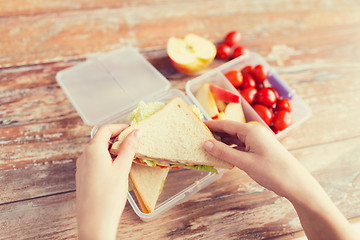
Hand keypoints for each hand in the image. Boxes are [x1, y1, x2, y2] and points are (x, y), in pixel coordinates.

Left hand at [76, 124, 141, 239]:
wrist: (94, 222)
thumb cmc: (108, 196)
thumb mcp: (122, 169)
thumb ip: (129, 148)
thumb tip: (137, 132)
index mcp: (93, 150)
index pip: (105, 129)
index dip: (120, 127)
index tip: (133, 130)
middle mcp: (84, 155)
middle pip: (101, 138)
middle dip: (117, 138)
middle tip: (134, 143)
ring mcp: (82, 166)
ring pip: (98, 150)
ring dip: (113, 149)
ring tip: (128, 156)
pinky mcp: (83, 176)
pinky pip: (95, 160)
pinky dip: (107, 158)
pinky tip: (117, 168)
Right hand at [202, 120, 309, 199]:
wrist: (296, 183)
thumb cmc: (273, 171)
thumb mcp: (245, 162)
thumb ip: (224, 152)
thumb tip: (205, 143)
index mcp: (251, 131)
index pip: (226, 124)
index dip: (210, 125)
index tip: (196, 126)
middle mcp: (254, 133)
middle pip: (230, 130)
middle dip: (214, 134)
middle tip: (198, 139)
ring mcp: (258, 141)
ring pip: (235, 139)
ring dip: (222, 143)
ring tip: (207, 148)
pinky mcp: (260, 150)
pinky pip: (241, 147)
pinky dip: (231, 150)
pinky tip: (222, 156)